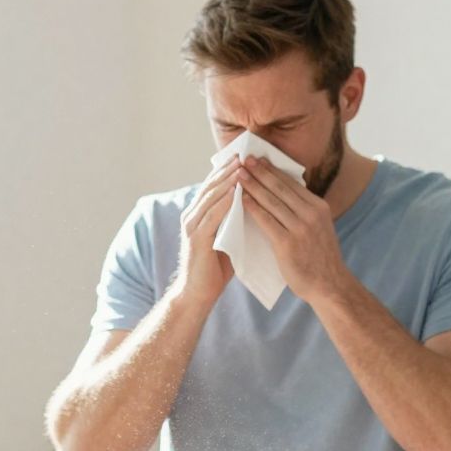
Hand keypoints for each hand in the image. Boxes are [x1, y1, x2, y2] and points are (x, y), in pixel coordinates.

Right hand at [172, 156, 239, 310]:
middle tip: (244, 154)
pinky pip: (211, 216)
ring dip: (226, 181)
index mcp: (200, 214)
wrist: (198, 295)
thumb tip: (258, 206)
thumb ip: (237, 221)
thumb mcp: (230, 238)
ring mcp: (192, 226)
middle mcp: (193, 215)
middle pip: (211, 185)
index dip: (229, 170)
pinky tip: (236, 192)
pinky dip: (223, 202)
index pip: (215, 186)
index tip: (246, 157)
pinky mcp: (196, 238)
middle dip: (228, 169)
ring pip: (210, 196)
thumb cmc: (215, 270)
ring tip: (242, 168)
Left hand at [237, 157, 348, 303]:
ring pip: (272, 201)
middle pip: (280, 188)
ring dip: (253, 186)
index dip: (273, 170)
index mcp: (319, 207)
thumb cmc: (320, 260)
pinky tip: (242, 199)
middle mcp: (311, 214)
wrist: (330, 286)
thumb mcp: (320, 228)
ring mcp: (300, 228)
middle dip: (261, 172)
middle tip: (245, 159)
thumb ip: (305, 213)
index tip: (259, 160)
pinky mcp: (288, 243)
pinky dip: (253, 208)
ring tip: (239, 175)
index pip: (292, 183)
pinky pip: (267, 220)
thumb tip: (286, 197)